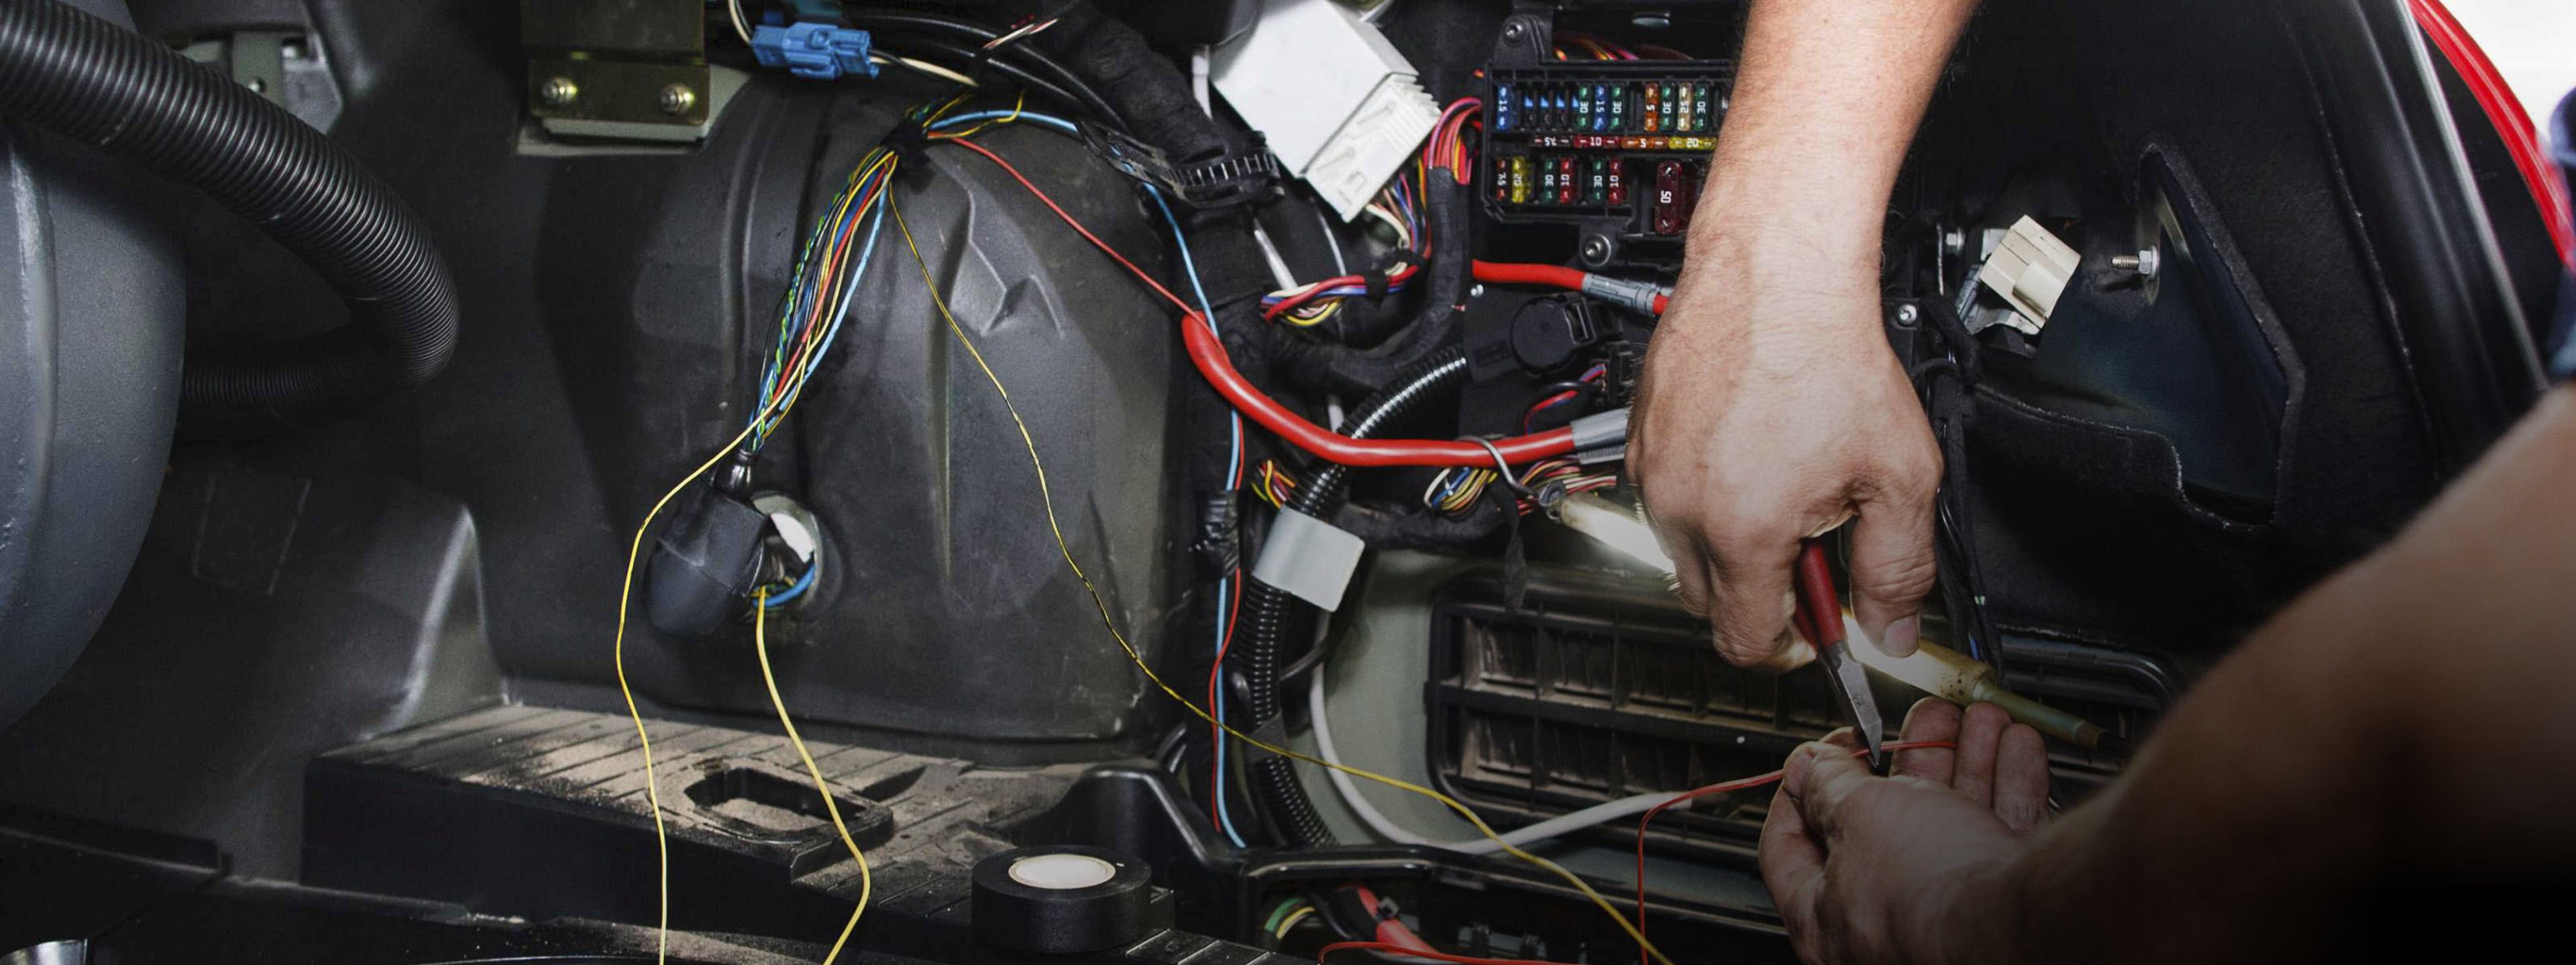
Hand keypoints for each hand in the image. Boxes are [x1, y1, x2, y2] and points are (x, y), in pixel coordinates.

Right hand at [1630, 250, 1941, 669]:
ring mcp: (1653, 473)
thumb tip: (1893, 630)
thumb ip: (1899, 568)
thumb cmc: (1829, 355)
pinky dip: (1704, 497)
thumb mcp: (1899, 474)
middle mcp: (1681, 510)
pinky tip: (1750, 453)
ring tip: (1782, 485)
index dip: (1790, 645)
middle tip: (1811, 546)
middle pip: (1708, 604)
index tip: (1815, 627)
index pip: (1744, 641)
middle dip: (1760, 594)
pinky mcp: (1641, 438)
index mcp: (1741, 533)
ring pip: (1683, 550)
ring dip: (1729, 543)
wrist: (1776, 275)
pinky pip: (1666, 498)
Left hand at [1760, 700, 2048, 964]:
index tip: (1821, 753)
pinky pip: (1998, 833)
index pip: (1791, 847)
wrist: (2031, 920)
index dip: (1802, 789)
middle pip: (1885, 823)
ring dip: (1964, 758)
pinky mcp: (2003, 903)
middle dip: (1910, 758)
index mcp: (1827, 918)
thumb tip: (1807, 768)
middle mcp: (1886, 922)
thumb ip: (1827, 785)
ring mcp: (1947, 915)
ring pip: (1949, 820)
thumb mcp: (1858, 815)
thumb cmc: (1931, 889)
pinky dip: (2007, 782)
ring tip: (1977, 719)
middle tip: (1921, 721)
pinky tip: (2014, 744)